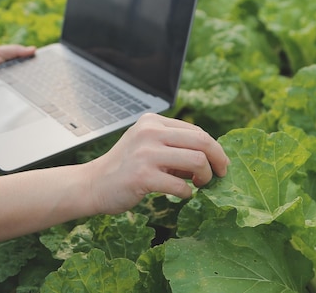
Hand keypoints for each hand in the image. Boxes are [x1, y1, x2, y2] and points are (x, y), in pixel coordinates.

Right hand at [86, 113, 229, 214]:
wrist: (93, 184)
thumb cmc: (125, 167)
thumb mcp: (148, 145)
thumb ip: (174, 145)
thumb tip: (212, 155)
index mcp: (152, 122)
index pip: (196, 130)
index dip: (214, 147)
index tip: (219, 162)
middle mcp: (150, 132)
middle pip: (202, 141)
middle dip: (219, 159)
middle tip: (221, 174)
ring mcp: (145, 153)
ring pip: (197, 160)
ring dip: (205, 177)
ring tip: (200, 184)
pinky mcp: (142, 176)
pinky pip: (181, 185)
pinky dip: (188, 193)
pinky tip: (183, 194)